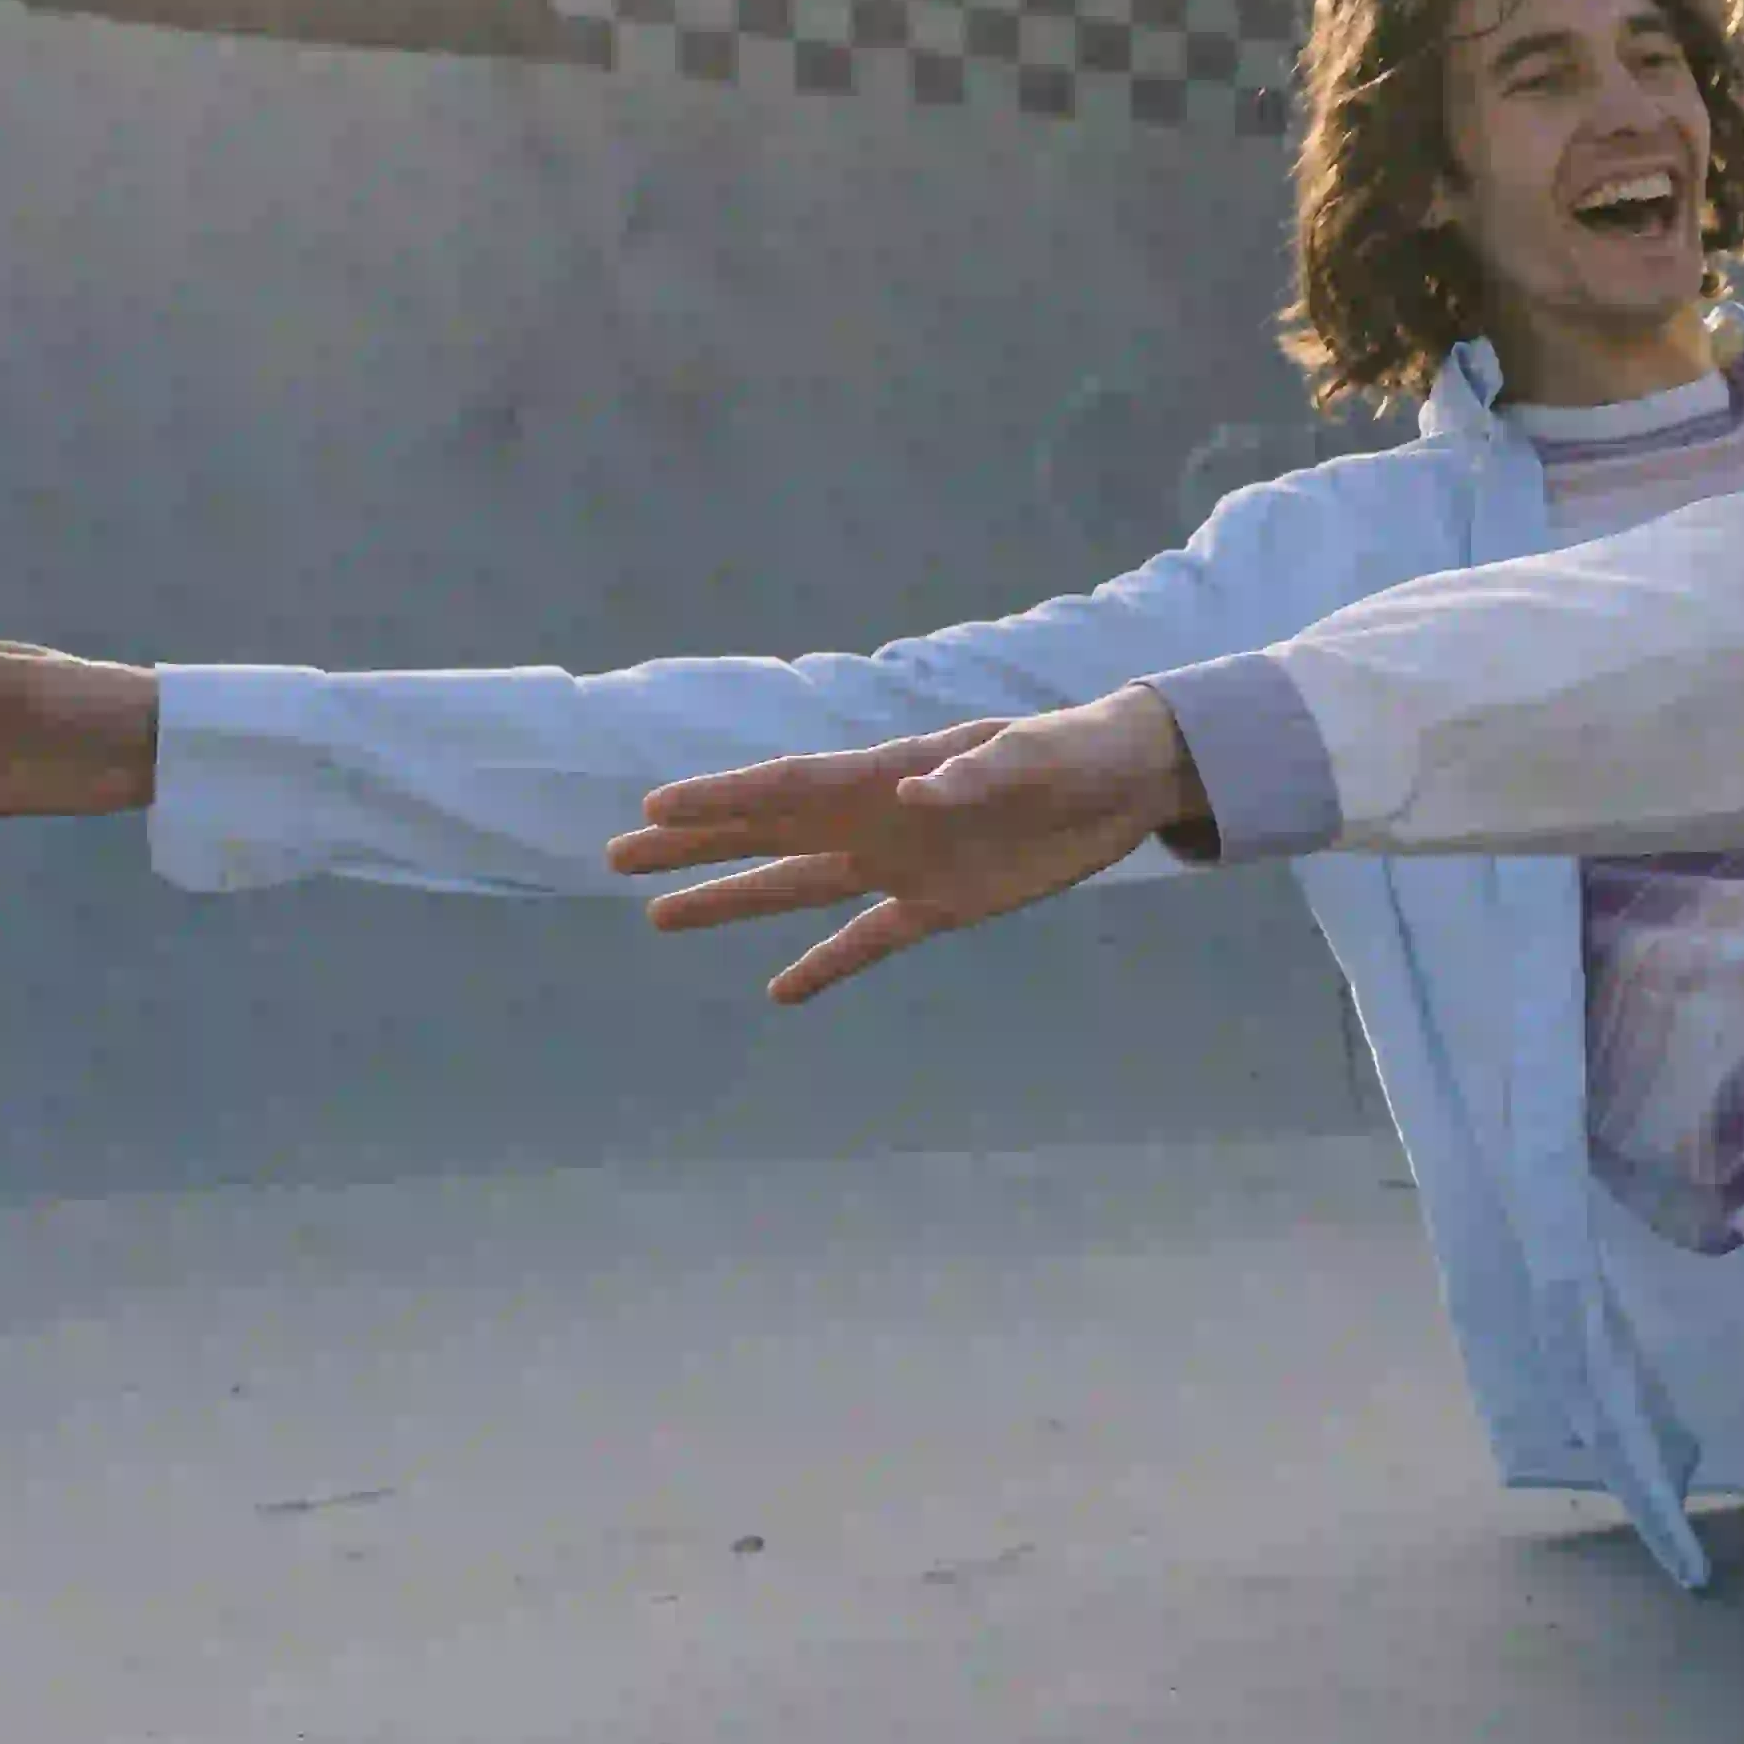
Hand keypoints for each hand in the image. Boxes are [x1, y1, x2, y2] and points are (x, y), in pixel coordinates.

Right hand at [604, 689, 1201, 1006]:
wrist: (1125, 782)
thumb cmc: (1076, 750)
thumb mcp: (1034, 753)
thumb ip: (976, 771)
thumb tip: (914, 789)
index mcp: (890, 773)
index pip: (789, 786)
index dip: (723, 798)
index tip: (654, 807)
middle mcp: (879, 818)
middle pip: (769, 834)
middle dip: (695, 846)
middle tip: (617, 858)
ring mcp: (904, 864)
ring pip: (799, 887)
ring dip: (733, 902)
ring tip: (661, 918)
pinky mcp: (943, 906)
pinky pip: (869, 941)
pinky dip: (825, 966)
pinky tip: (780, 992)